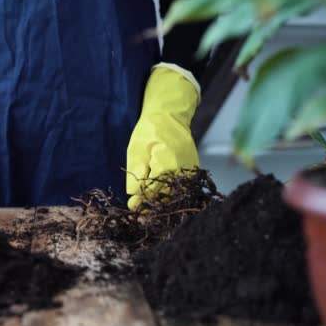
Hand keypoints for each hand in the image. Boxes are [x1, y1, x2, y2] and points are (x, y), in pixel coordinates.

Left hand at [127, 63, 199, 209]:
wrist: (170, 116)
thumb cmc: (150, 130)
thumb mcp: (136, 149)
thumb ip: (136, 173)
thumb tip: (134, 196)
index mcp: (168, 163)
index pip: (154, 191)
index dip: (142, 201)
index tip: (131, 207)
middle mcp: (184, 169)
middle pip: (167, 196)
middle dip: (152, 204)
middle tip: (138, 210)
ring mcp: (191, 170)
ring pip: (176, 193)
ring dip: (162, 200)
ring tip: (147, 205)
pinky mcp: (193, 170)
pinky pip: (182, 186)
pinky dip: (170, 192)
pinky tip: (159, 194)